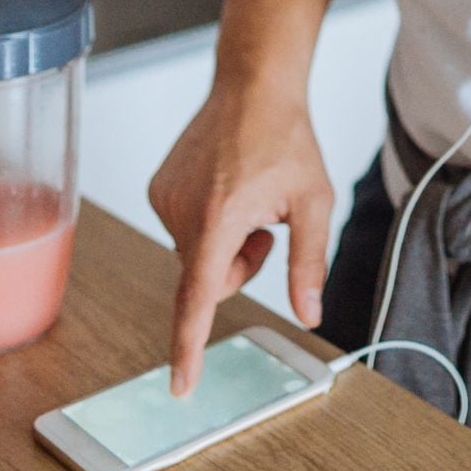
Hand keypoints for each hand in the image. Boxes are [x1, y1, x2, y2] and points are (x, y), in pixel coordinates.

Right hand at [150, 80, 331, 395]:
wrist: (252, 86)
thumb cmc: (285, 137)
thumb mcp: (313, 201)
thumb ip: (309, 263)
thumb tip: (309, 314)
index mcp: (218, 219)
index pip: (198, 297)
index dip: (189, 346)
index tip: (180, 385)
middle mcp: (180, 211)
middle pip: (207, 280)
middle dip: (238, 267)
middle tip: (266, 226)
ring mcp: (164, 199)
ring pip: (196, 256)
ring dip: (224, 242)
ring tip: (246, 195)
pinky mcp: (157, 188)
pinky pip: (184, 231)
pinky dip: (208, 224)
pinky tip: (226, 186)